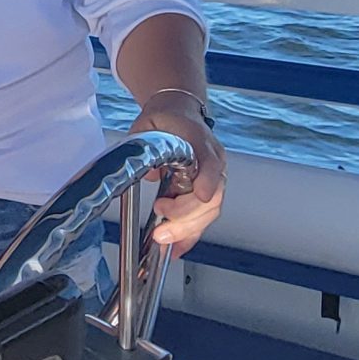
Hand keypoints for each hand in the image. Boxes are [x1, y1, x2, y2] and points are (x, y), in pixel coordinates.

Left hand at [129, 99, 225, 254]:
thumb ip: (145, 145)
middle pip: (212, 197)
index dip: (209, 180)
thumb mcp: (147, 123)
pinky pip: (202, 218)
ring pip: (209, 212)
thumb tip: (149, 174)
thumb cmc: (166, 118)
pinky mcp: (206, 193)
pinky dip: (190, 235)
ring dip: (187, 230)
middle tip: (162, 230)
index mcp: (199, 140)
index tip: (201, 196)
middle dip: (187, 218)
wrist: (178, 111)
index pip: (211, 162)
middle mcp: (213, 161)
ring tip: (163, 240)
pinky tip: (177, 249)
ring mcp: (214, 178)